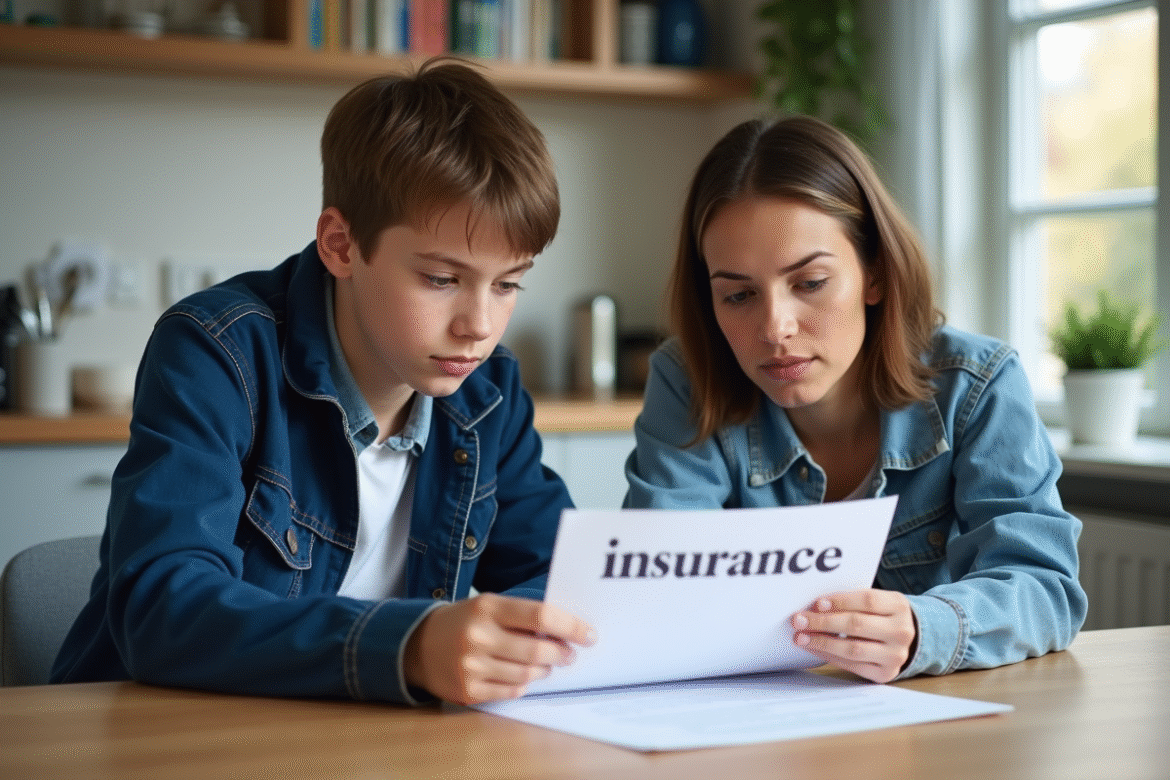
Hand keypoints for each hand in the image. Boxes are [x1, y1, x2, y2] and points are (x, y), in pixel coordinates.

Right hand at [404, 592, 595, 704]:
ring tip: (546, 664)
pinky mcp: (468, 690)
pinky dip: (524, 684)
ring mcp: (471, 666)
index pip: (540, 616)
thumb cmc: (464, 622)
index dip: (570, 626)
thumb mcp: (488, 606)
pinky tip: (522, 675)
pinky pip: (512, 691)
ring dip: (545, 670)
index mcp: (487, 607)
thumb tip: (566, 630)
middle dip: (562, 653)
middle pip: (537, 650)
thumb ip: (522, 615)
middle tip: (569, 653)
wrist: (417, 645)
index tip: (588, 634)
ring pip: (527, 674)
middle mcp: (478, 636)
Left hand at [791, 589, 917, 682]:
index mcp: (899, 606)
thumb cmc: (882, 615)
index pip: (867, 601)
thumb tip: (816, 606)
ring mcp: (895, 655)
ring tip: (801, 637)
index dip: (840, 601)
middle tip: (799, 620)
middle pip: (857, 625)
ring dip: (822, 642)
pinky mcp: (885, 673)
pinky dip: (830, 656)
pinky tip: (815, 649)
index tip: (817, 603)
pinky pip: (852, 665)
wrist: (906, 639)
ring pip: (853, 648)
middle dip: (823, 622)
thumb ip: (853, 601)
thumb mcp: (877, 602)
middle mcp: (901, 631)